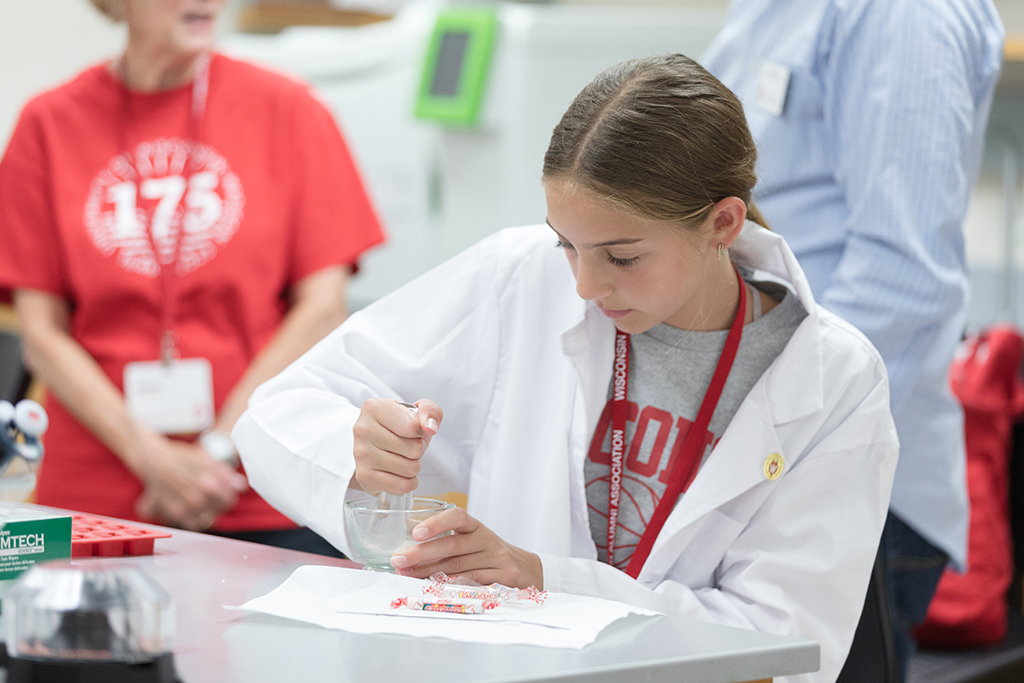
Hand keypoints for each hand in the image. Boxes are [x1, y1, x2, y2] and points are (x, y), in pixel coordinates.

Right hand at [131, 433, 247, 530]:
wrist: (154, 461)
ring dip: (210, 511)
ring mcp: (186, 508)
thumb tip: (241, 487)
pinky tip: (193, 509)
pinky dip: (195, 519)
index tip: (227, 489)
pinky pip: (193, 524)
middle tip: (215, 493)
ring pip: (210, 518)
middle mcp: (198, 498)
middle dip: (222, 500)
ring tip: (203, 500)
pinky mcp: (175, 514)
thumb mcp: (207, 459)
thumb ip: (226, 474)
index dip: (231, 492)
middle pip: (224, 507)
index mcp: (209, 484)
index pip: (232, 497)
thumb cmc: (182, 458)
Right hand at [352, 398, 441, 494]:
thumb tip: (430, 427)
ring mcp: (361, 454)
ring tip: (402, 458)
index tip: (412, 430)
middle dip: (418, 449)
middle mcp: (363, 429)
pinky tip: (399, 474)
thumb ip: (430, 411)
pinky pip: (402, 486)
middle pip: (413, 449)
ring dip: (413, 466)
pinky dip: (408, 482)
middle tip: (407, 445)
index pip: (412, 426)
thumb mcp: (418, 411)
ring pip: (410, 468)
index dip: (420, 431)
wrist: (376, 445)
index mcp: (374, 407)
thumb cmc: (398, 427)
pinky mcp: (364, 477)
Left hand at [389, 507, 543, 589]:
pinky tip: (435, 585)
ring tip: (406, 574)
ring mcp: (497, 557)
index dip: (437, 523)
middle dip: (421, 553)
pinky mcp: (504, 576)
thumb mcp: (472, 541)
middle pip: (452, 545)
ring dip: (428, 572)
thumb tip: (408, 548)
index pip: (457, 517)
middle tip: (398, 559)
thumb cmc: (488, 554)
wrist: (526, 569)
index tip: (415, 532)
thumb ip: (447, 542)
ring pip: (458, 566)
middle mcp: (487, 539)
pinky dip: (452, 584)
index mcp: (476, 527)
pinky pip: (473, 581)